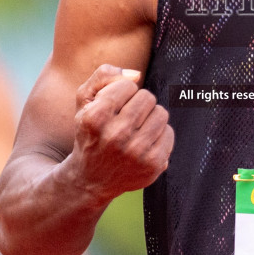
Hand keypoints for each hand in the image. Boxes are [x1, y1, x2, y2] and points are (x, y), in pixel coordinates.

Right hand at [68, 64, 173, 200]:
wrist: (91, 179)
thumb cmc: (90, 132)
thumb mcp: (84, 101)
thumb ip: (104, 76)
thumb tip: (136, 75)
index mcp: (95, 117)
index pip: (128, 85)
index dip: (122, 92)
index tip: (113, 106)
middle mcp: (116, 136)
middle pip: (147, 97)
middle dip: (138, 103)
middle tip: (126, 118)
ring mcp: (136, 152)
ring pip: (161, 113)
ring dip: (150, 118)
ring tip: (135, 130)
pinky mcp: (154, 164)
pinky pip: (169, 133)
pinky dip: (159, 135)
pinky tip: (143, 144)